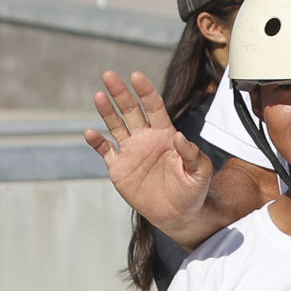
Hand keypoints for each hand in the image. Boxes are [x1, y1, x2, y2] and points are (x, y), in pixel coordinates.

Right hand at [84, 71, 213, 231]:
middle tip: (109, 75)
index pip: (154, 107)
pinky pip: (106, 152)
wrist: (179, 215)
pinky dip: (97, 142)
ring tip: (99, 95)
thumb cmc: (193, 190)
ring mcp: (131, 152)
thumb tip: (178, 136)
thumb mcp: (200, 172)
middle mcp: (146, 138)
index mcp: (165, 134)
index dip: (145, 91)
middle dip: (121, 93)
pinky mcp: (119, 169)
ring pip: (116, 126)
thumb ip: (191, 153)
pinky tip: (89, 132)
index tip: (136, 76)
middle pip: (131, 110)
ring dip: (106, 111)